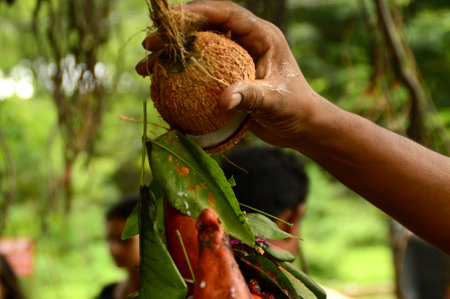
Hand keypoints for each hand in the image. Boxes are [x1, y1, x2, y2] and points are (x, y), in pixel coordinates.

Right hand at [136, 1, 321, 148]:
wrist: (301, 126)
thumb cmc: (295, 108)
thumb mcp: (275, 101)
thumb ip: (251, 96)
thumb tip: (224, 100)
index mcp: (261, 36)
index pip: (227, 14)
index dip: (199, 12)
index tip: (172, 19)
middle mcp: (246, 42)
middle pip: (205, 28)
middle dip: (176, 34)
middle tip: (150, 44)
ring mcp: (235, 59)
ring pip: (198, 48)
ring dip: (172, 55)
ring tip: (146, 65)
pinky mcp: (228, 77)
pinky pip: (199, 69)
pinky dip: (180, 74)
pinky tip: (161, 83)